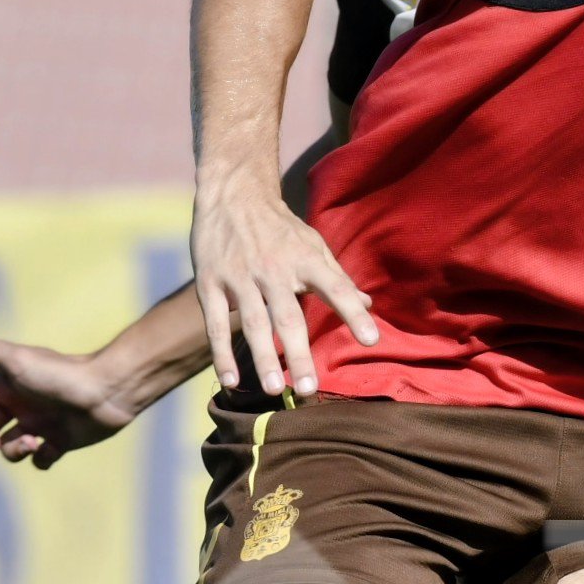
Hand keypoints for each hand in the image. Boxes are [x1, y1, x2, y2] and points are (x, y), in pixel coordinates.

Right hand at [0, 331, 136, 470]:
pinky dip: (41, 458)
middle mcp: (18, 404)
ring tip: (33, 441)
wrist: (107, 390)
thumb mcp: (17, 361)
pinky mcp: (59, 441)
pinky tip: (52, 447)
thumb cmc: (60, 373)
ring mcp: (38, 423)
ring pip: (8, 447)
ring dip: (13, 450)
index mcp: (4, 385)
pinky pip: (39, 459)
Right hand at [192, 159, 379, 395]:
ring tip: (273, 390)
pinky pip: (214, 323)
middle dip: (298, 353)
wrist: (233, 193)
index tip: (372, 340)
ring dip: (262, 358)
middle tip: (308, 389)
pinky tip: (231, 380)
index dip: (353, 312)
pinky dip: (222, 353)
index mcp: (306, 260)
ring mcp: (240, 276)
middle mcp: (274, 269)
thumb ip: (338, 278)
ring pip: (253, 323)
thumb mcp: (313, 245)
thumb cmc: (280, 227)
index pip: (336, 287)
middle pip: (288, 316)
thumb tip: (369, 304)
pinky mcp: (211, 282)